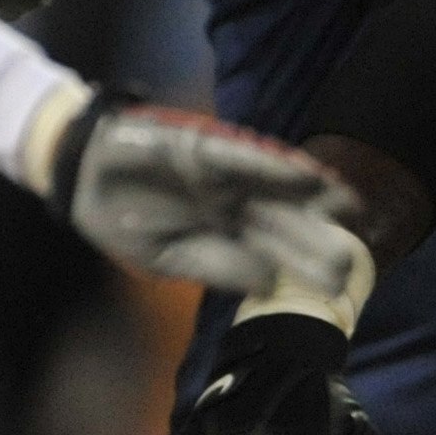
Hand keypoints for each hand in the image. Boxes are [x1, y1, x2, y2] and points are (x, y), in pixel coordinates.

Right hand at [28, 88, 368, 297]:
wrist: (82, 174)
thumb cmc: (123, 220)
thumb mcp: (162, 257)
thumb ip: (213, 267)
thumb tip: (267, 283)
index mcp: (224, 237)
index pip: (271, 256)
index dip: (304, 267)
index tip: (338, 286)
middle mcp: (233, 207)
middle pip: (283, 225)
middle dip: (318, 239)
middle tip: (353, 258)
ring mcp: (224, 178)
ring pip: (275, 189)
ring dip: (312, 196)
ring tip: (349, 206)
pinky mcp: (207, 148)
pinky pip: (246, 158)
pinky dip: (275, 166)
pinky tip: (309, 173)